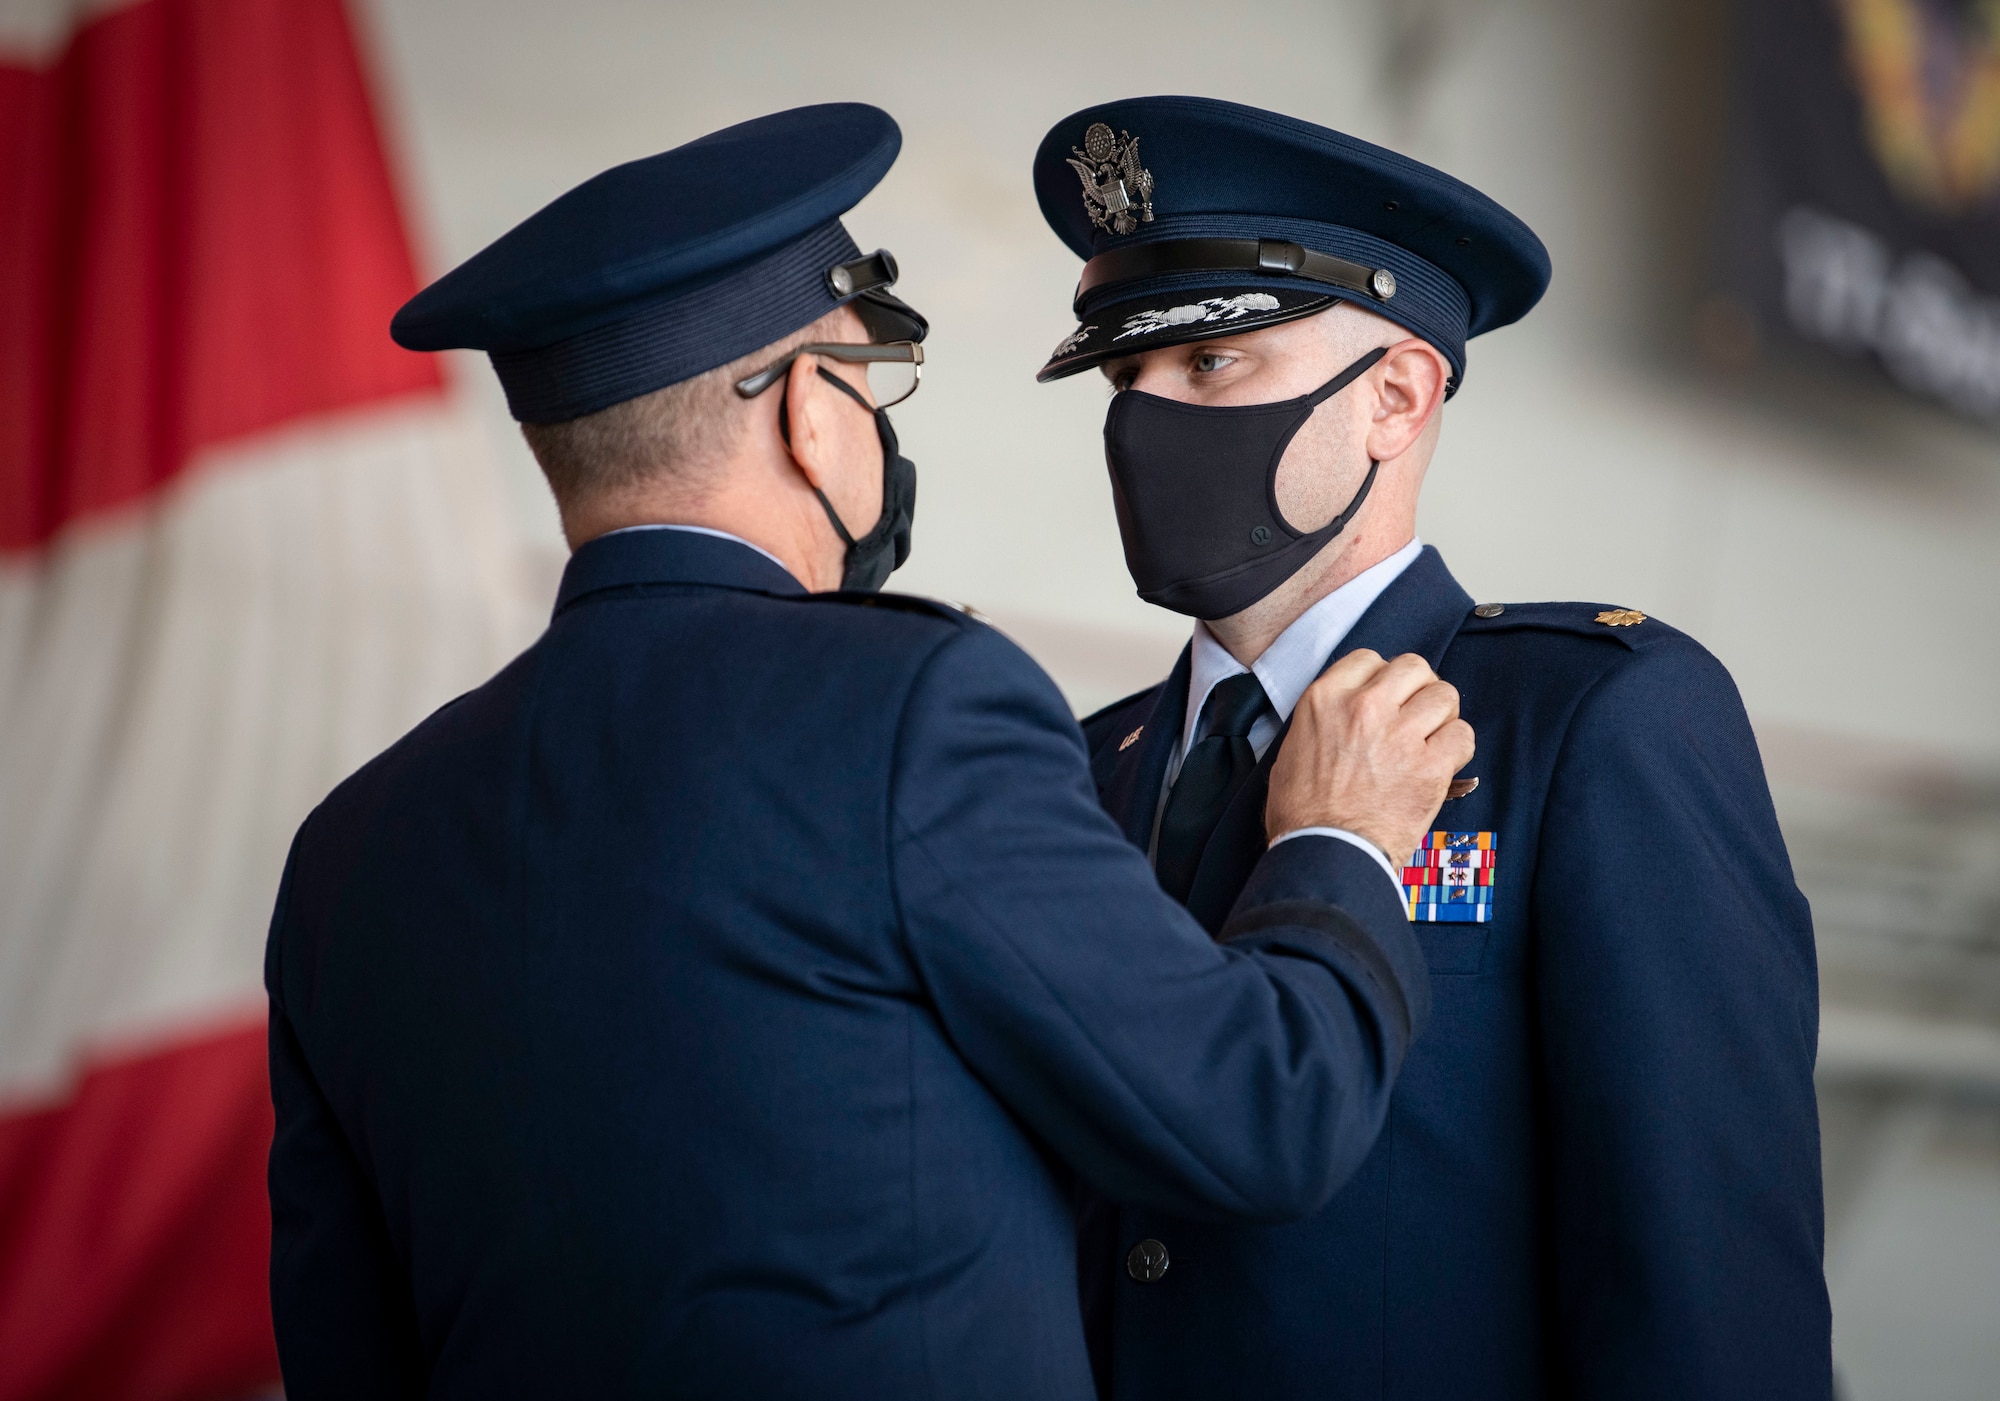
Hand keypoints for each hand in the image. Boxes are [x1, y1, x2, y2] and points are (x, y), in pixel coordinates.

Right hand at [1265, 650, 1475, 864]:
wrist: (1325, 853)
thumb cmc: (1303, 813)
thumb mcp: (1292, 749)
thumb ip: (1323, 721)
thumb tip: (1343, 719)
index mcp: (1326, 699)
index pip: (1369, 659)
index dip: (1383, 678)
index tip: (1386, 697)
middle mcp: (1365, 707)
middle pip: (1414, 668)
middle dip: (1418, 688)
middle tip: (1414, 714)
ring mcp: (1400, 735)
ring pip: (1444, 696)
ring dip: (1442, 716)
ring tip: (1431, 738)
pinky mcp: (1430, 767)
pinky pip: (1463, 735)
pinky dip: (1457, 747)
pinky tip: (1443, 762)